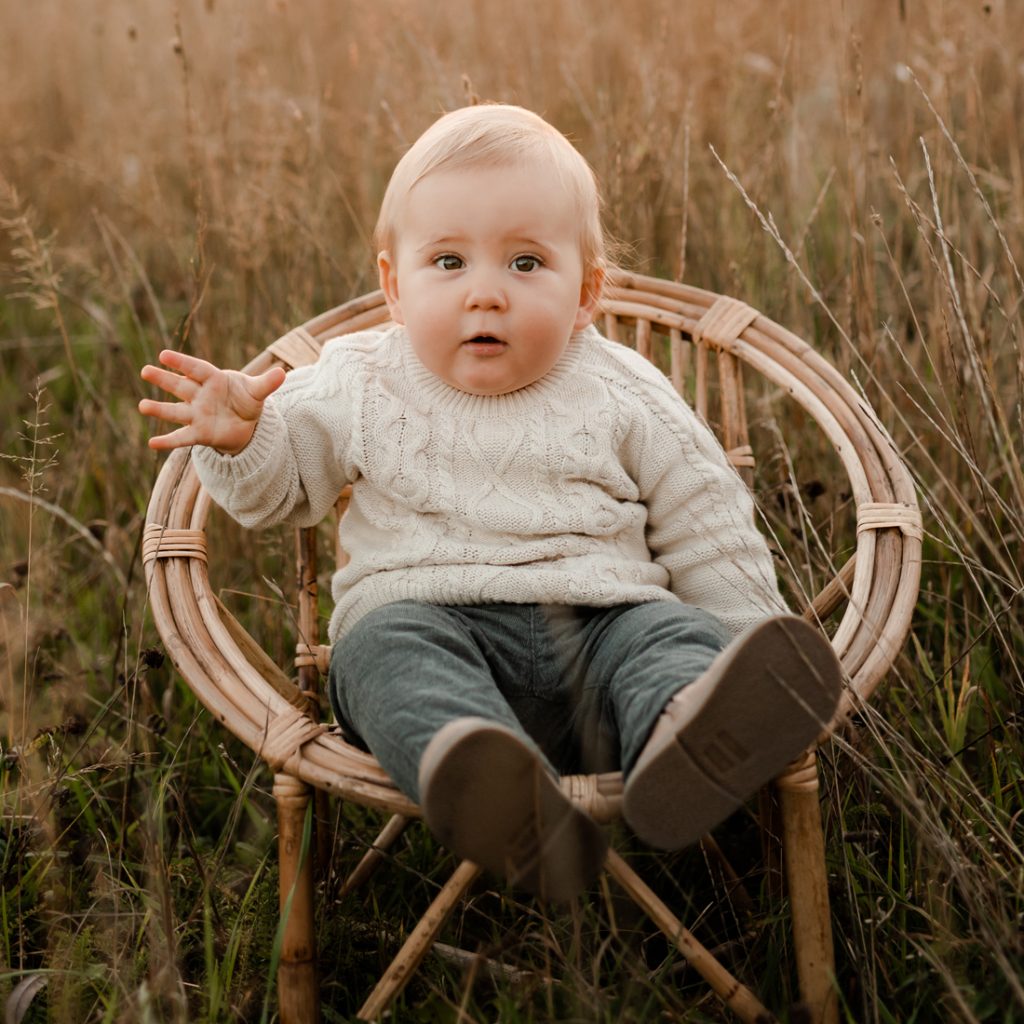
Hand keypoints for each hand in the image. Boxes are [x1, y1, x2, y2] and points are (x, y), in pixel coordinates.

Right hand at [138, 349, 286, 453]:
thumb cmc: (246, 400)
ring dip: (160, 410)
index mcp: (213, 379)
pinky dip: (168, 441)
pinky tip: (152, 444)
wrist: (245, 423)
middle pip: (180, 386)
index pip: (196, 368)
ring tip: (142, 406)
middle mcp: (200, 395)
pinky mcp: (199, 433)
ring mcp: (197, 414)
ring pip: (176, 411)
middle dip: (164, 379)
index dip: (181, 362)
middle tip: (145, 371)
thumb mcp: (257, 392)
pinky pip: (181, 437)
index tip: (163, 355)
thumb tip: (282, 372)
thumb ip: (266, 383)